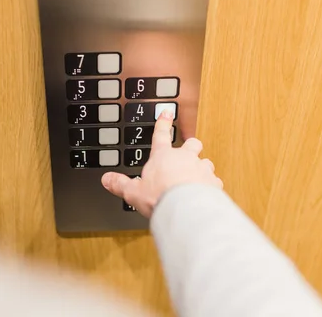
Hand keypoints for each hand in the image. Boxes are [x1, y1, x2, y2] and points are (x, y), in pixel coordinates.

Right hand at [101, 110, 222, 217]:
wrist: (185, 208)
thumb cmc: (160, 197)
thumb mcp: (134, 192)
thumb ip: (121, 184)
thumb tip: (107, 179)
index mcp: (163, 156)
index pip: (161, 135)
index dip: (163, 122)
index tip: (167, 113)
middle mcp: (185, 158)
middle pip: (192, 143)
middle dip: (190, 146)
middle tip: (188, 152)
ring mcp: (201, 169)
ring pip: (205, 162)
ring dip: (201, 169)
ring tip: (196, 180)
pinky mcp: (213, 183)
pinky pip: (214, 182)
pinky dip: (211, 187)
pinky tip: (207, 196)